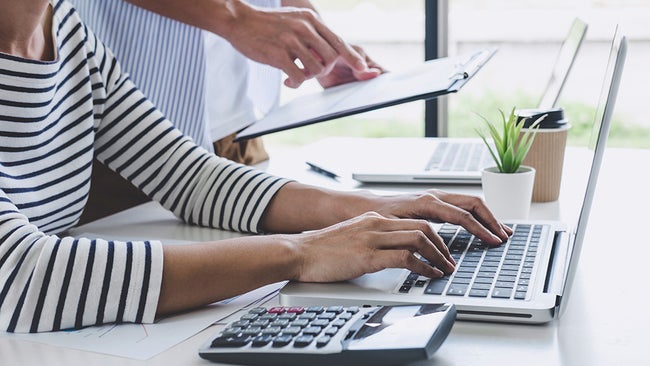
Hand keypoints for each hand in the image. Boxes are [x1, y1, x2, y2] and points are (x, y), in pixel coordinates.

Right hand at [226, 4, 379, 87]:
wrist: (239, 20)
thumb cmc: (267, 24)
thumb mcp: (294, 20)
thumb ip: (312, 33)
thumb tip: (327, 54)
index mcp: (311, 19)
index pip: (338, 40)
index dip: (352, 57)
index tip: (362, 69)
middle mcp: (305, 28)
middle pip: (331, 58)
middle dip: (324, 70)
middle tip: (308, 72)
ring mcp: (292, 40)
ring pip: (317, 69)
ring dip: (309, 77)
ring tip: (295, 74)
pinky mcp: (279, 54)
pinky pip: (299, 76)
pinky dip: (296, 83)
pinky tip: (287, 80)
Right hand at [289, 211, 455, 282]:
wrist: (297, 252)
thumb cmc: (320, 251)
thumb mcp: (351, 239)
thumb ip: (371, 242)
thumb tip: (390, 255)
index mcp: (372, 218)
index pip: (414, 222)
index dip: (434, 237)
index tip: (442, 250)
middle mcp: (376, 223)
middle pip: (423, 227)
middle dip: (443, 245)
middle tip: (449, 261)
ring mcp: (373, 238)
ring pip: (420, 238)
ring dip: (438, 256)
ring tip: (445, 270)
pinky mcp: (368, 255)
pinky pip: (406, 258)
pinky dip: (424, 267)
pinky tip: (429, 275)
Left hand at [369, 189, 512, 245]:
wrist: (363, 207)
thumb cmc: (376, 217)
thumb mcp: (394, 228)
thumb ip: (415, 235)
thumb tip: (434, 248)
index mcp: (427, 203)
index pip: (463, 216)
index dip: (481, 229)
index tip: (495, 241)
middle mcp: (434, 197)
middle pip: (473, 204)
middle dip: (491, 220)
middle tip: (505, 236)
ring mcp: (435, 198)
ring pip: (469, 203)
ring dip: (487, 216)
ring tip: (502, 231)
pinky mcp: (434, 203)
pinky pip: (461, 206)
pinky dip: (476, 215)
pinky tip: (483, 226)